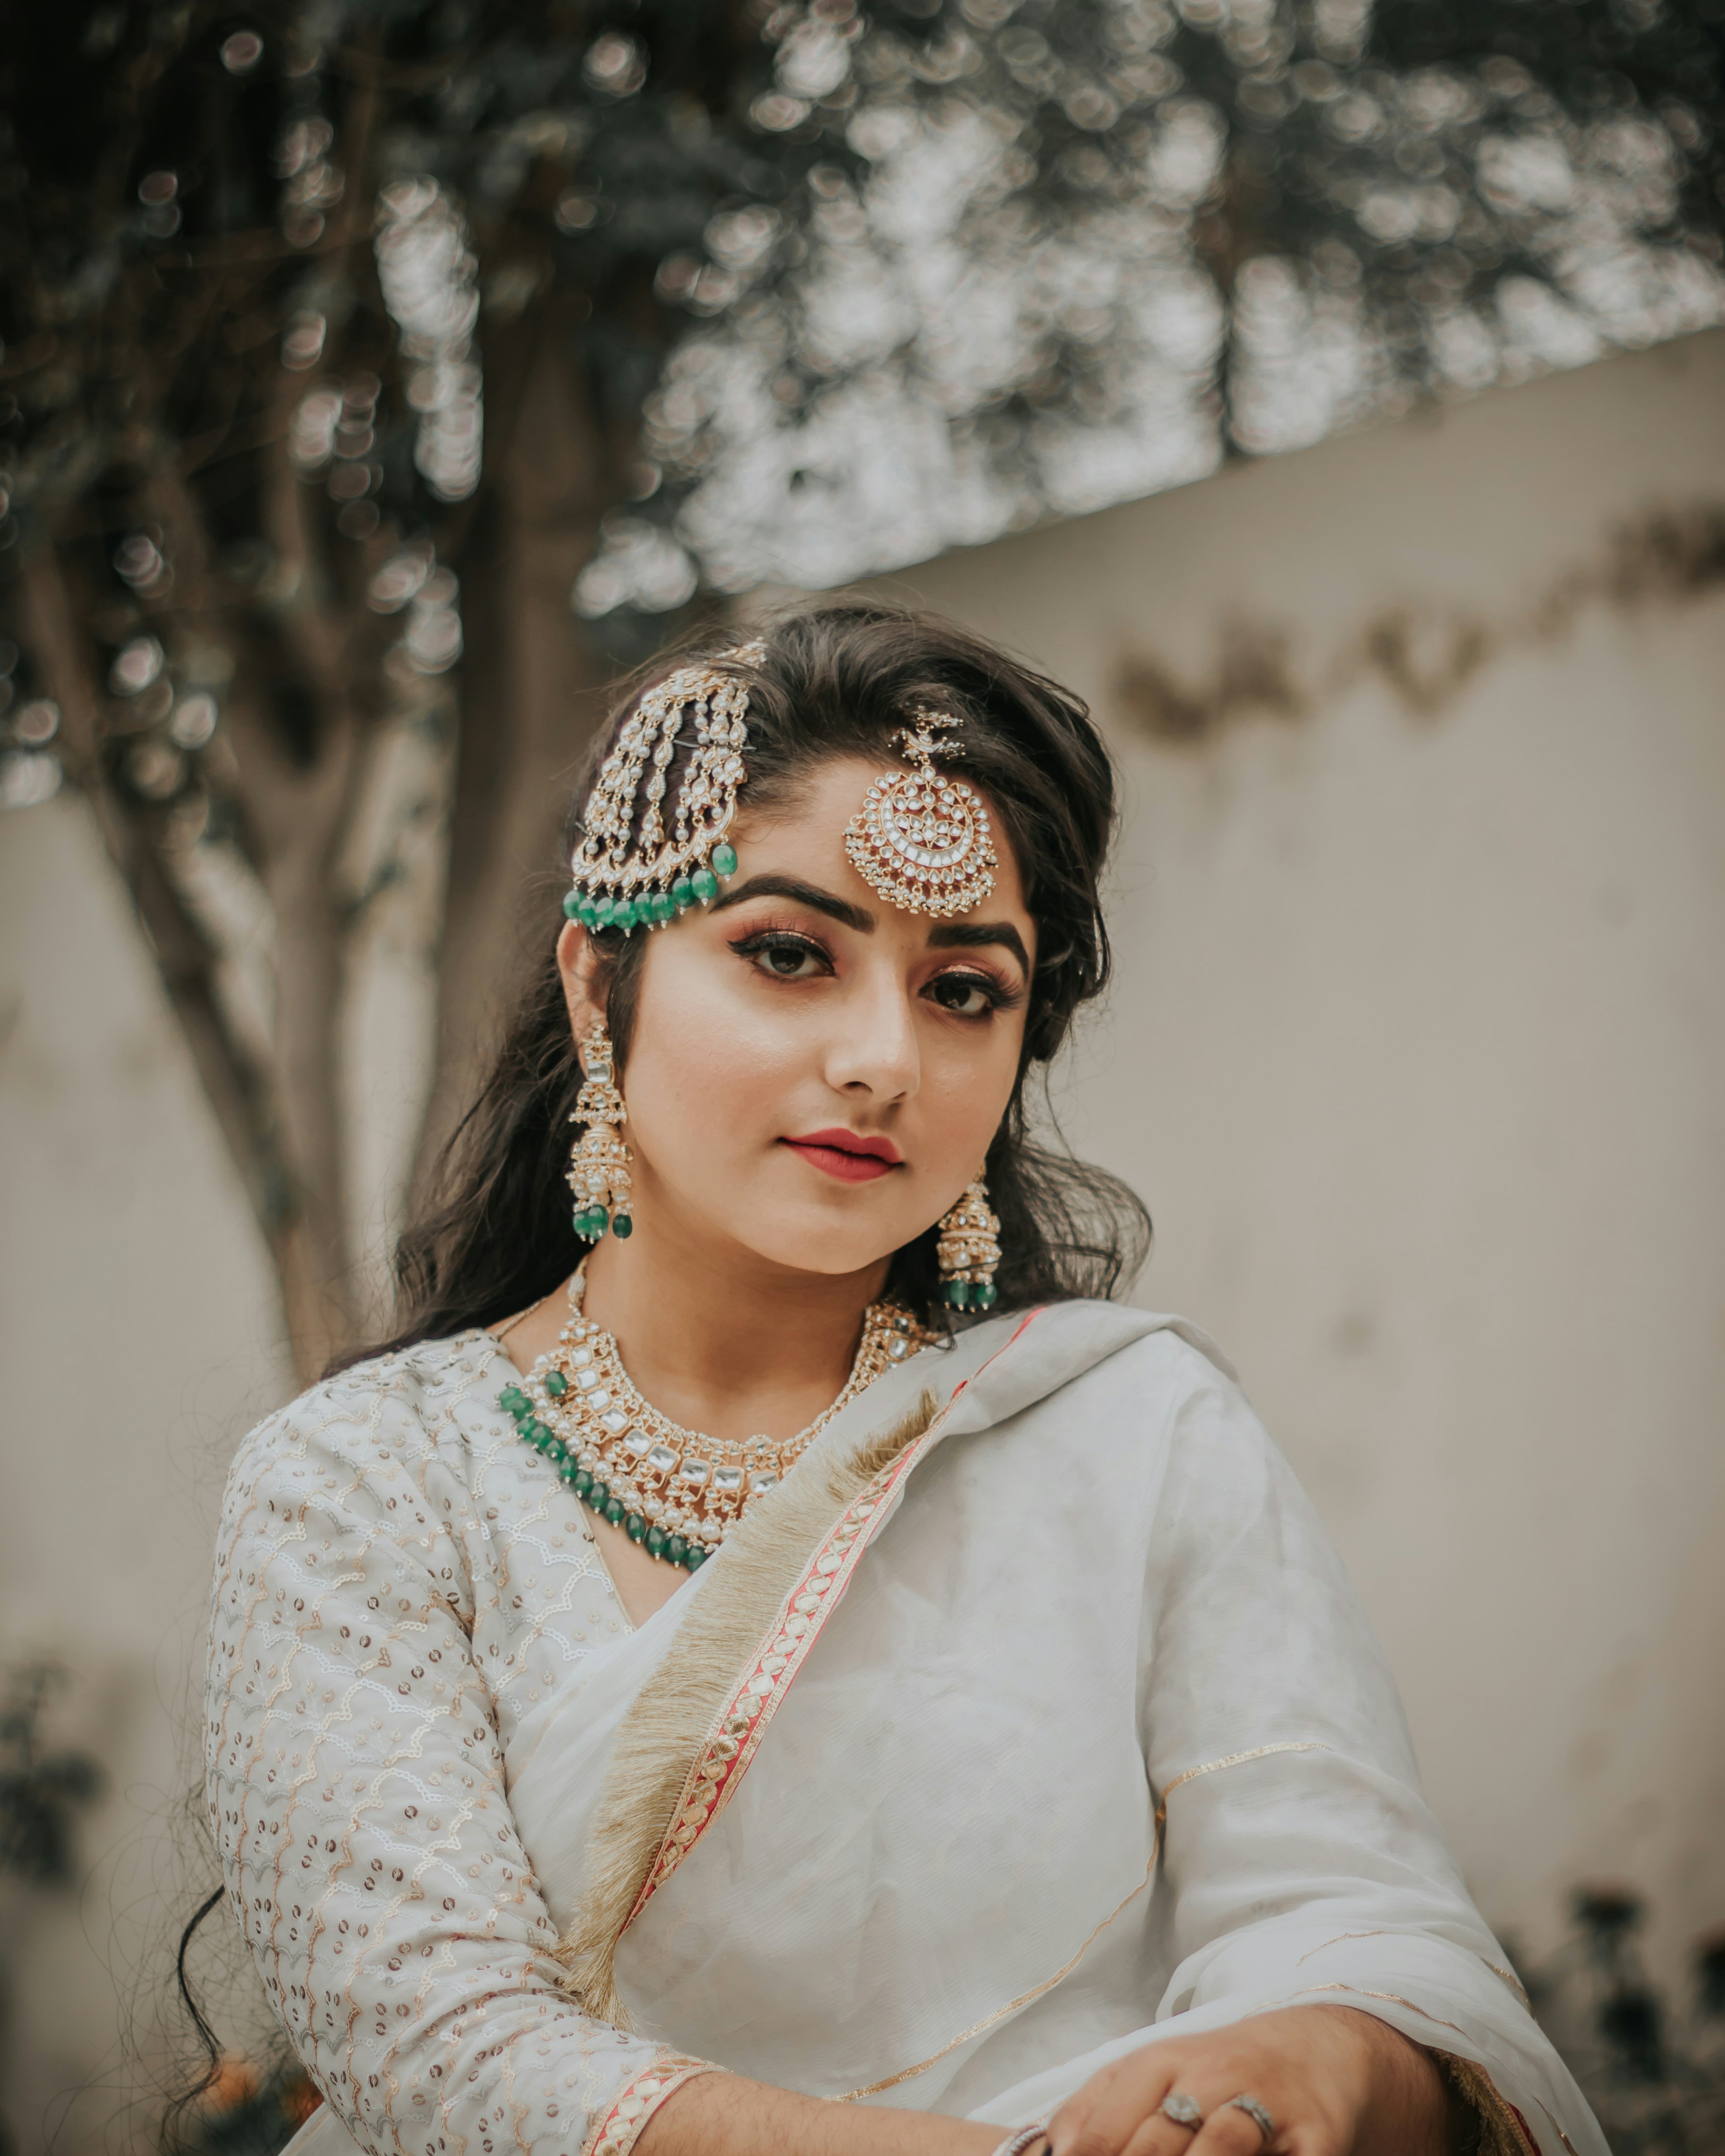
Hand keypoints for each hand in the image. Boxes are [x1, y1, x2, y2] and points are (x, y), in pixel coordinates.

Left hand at [1042, 2005, 1453, 2155]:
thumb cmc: (1217, 2075)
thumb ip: (1096, 2109)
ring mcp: (1266, 2106)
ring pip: (1220, 2146)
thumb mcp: (1154, 2073)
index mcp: (1162, 2062)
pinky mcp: (1317, 2136)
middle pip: (1157, 2137)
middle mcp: (1212, 2077)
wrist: (1314, 2050)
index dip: (1086, 2153)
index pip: (1106, 2115)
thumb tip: (1046, 2148)